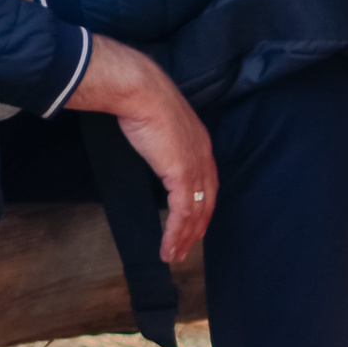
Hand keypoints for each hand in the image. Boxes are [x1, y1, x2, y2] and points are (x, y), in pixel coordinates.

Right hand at [66, 35, 215, 262]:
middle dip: (197, 228)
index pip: (207, 183)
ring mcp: (195, 168)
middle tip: (187, 248)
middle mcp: (204, 158)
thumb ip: (158, 134)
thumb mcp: (155, 120)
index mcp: (199, 144)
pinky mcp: (181, 176)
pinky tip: (169, 247)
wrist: (140, 91)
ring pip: (196, 213)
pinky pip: (182, 214)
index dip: (201, 204)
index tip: (193, 221)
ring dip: (185, 238)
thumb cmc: (141, 98)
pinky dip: (176, 234)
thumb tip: (144, 134)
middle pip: (207, 202)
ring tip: (175, 255)